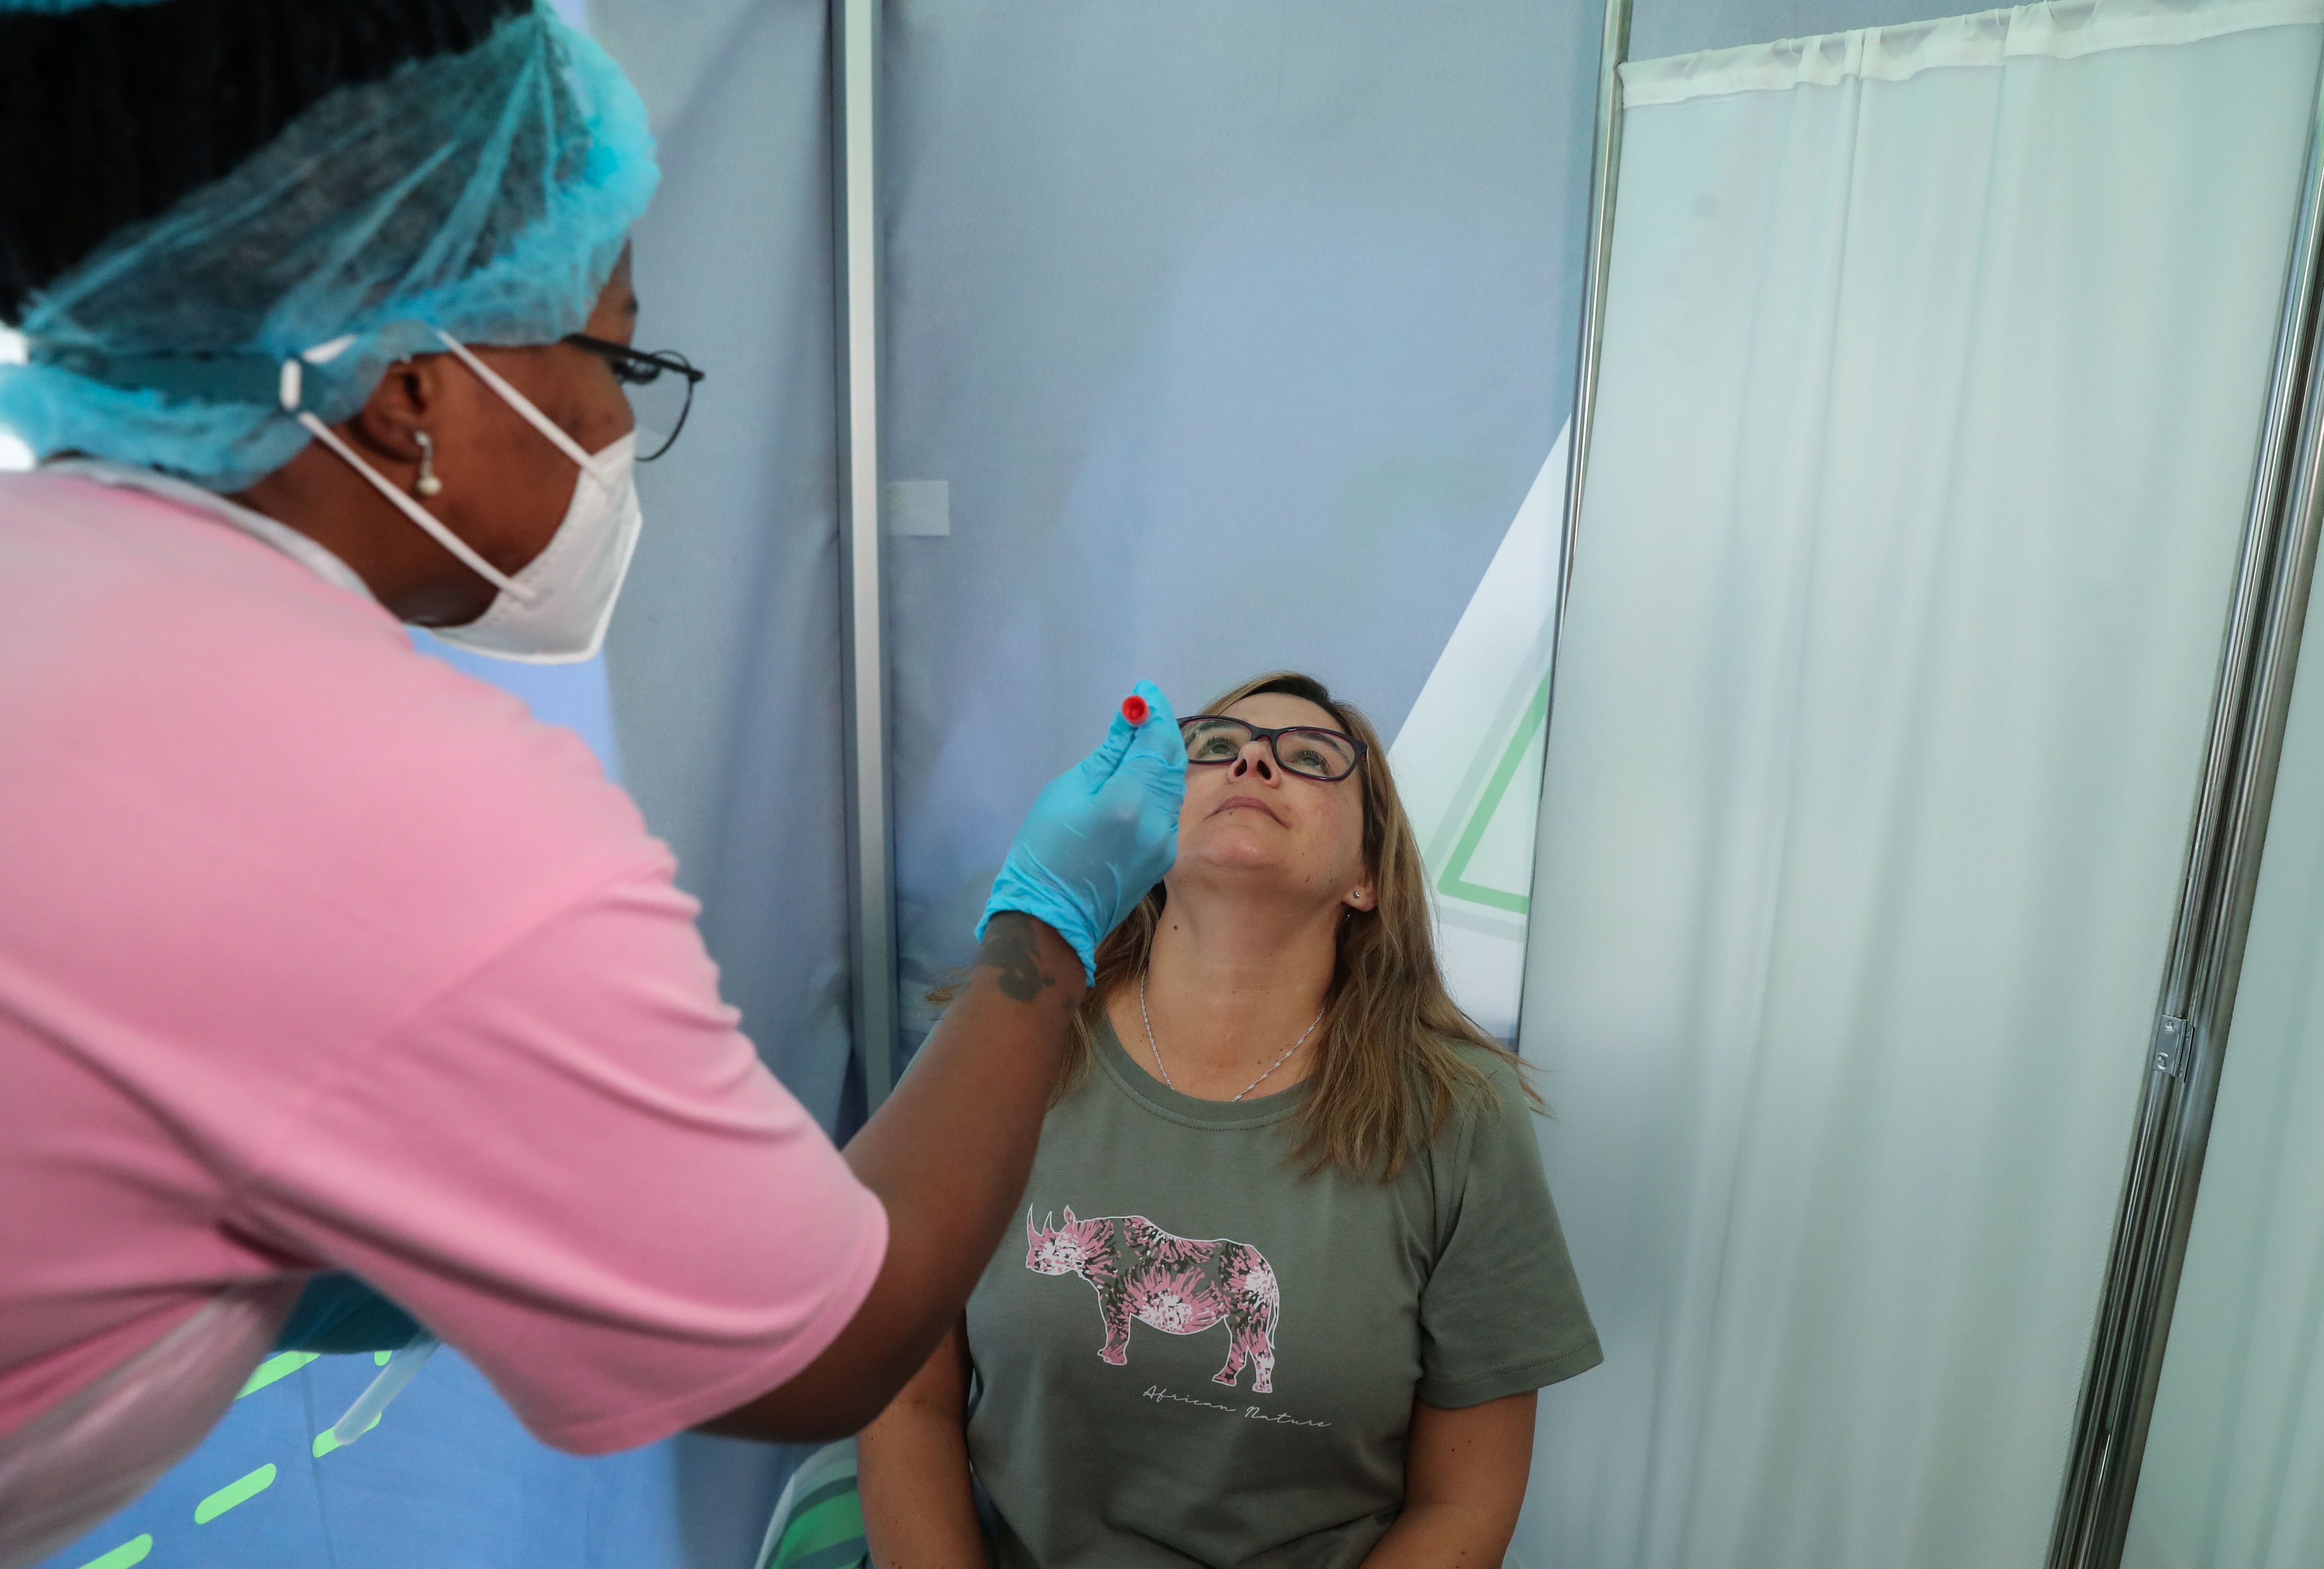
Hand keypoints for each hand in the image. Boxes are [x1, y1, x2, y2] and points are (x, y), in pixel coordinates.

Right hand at [978, 680, 1185, 981]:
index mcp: (1128, 802)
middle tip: (1143, 711)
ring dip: (1162, 758)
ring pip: (1174, 786)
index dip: (1153, 713)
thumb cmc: (1044, 851)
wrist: (1051, 918)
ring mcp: (1165, 843)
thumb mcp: (1066, 793)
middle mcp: (1157, 822)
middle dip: (1160, 732)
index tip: (1144, 693)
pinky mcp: (1164, 858)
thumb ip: (1106, 757)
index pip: (1155, 743)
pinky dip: (1159, 786)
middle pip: (1172, 762)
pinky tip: (1142, 777)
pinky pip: (1168, 810)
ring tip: (1140, 740)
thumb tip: (1130, 723)